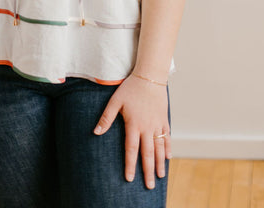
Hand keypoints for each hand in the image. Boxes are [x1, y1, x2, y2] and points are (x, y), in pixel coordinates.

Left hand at [93, 74, 170, 189]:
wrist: (150, 76)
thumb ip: (106, 118)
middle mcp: (147, 127)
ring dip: (159, 163)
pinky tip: (168, 158)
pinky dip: (167, 148)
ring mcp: (157, 124)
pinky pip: (167, 137)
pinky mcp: (164, 119)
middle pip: (148, 153)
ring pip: (159, 148)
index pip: (131, 149)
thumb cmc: (130, 88)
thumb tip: (95, 132)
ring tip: (159, 177)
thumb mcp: (115, 101)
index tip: (129, 178)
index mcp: (134, 124)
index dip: (130, 165)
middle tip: (149, 186)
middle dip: (147, 171)